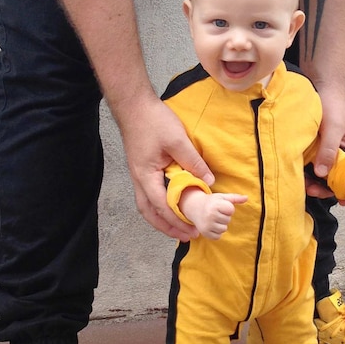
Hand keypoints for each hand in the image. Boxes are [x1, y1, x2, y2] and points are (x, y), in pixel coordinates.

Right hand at [116, 97, 214, 240]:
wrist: (134, 106)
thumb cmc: (153, 121)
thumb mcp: (177, 140)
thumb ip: (193, 162)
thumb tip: (210, 182)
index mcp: (146, 176)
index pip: (160, 206)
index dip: (176, 220)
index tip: (192, 230)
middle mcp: (139, 180)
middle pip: (149, 213)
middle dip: (167, 227)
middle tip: (186, 236)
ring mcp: (139, 176)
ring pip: (147, 206)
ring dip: (162, 219)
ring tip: (179, 228)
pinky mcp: (142, 170)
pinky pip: (149, 196)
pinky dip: (159, 207)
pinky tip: (171, 206)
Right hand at [179, 190, 246, 239]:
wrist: (194, 207)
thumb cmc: (212, 202)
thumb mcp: (222, 197)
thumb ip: (235, 198)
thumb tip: (247, 198)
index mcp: (216, 205)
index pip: (231, 210)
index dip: (228, 208)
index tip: (221, 206)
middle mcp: (211, 215)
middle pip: (228, 220)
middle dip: (224, 216)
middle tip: (216, 213)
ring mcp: (207, 225)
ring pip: (224, 229)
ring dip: (220, 225)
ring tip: (213, 219)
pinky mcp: (205, 233)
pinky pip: (218, 236)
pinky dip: (216, 232)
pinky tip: (211, 225)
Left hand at [306, 87, 344, 204]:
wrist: (321, 89)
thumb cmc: (334, 107)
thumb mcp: (334, 128)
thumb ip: (329, 150)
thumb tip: (322, 174)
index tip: (344, 201)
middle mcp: (343, 158)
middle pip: (340, 183)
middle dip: (328, 190)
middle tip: (312, 190)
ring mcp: (329, 156)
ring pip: (325, 179)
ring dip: (316, 185)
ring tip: (304, 185)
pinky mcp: (316, 153)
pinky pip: (314, 170)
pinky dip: (308, 176)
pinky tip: (300, 176)